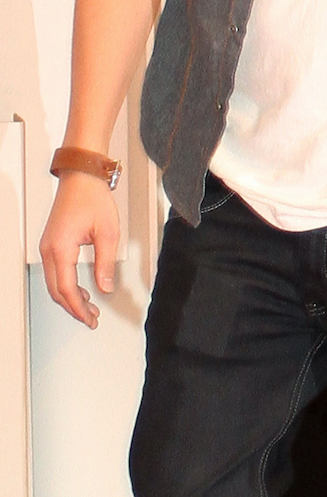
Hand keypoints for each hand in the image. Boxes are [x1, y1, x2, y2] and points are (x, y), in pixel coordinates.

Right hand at [39, 172, 119, 325]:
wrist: (82, 178)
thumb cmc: (93, 198)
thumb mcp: (108, 233)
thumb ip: (106, 263)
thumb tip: (105, 287)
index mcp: (61, 249)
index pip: (67, 289)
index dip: (79, 309)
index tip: (91, 319)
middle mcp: (49, 249)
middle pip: (57, 290)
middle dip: (74, 308)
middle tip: (91, 319)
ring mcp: (47, 246)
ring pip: (53, 283)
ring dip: (70, 298)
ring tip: (89, 308)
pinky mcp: (51, 243)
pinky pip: (55, 272)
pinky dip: (66, 285)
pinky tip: (81, 291)